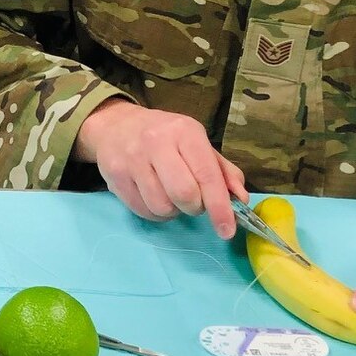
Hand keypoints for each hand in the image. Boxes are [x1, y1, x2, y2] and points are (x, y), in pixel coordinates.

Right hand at [73, 99, 243, 238]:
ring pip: (162, 207)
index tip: (227, 230)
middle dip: (195, 207)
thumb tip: (240, 199)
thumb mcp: (197, 142)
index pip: (207, 176)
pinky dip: (155, 213)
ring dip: (173, 211)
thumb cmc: (164, 136)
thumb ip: (222, 170)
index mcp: (184, 132)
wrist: (115, 125)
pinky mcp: (115, 178)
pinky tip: (154, 197)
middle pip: (184, 195)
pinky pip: (143, 211)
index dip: (220, 207)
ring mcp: (132, 161)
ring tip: (170, 195)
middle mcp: (156, 143)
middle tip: (193, 200)